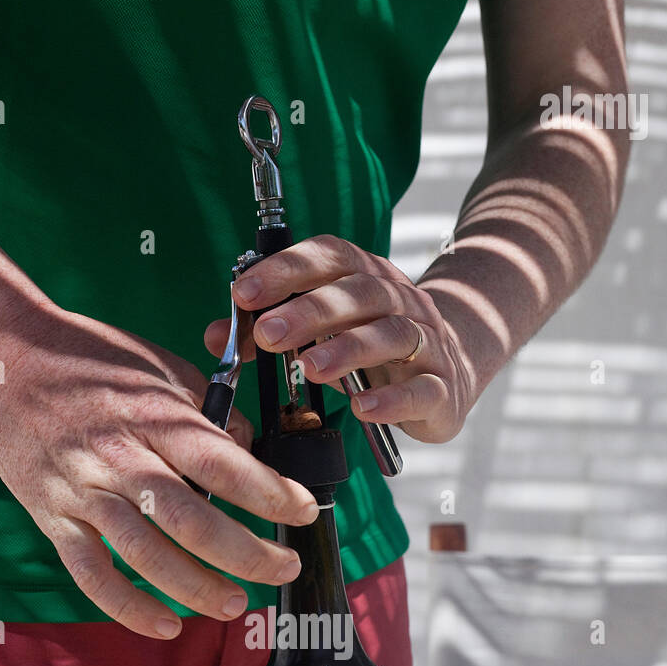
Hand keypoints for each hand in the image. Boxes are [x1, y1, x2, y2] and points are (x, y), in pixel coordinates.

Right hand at [0, 303, 318, 637]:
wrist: (3, 356)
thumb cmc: (92, 359)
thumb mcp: (161, 368)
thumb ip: (208, 413)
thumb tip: (251, 451)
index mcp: (155, 416)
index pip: (224, 464)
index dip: (270, 493)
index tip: (304, 510)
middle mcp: (120, 457)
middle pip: (193, 520)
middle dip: (248, 554)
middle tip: (283, 569)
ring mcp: (84, 490)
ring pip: (146, 554)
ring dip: (196, 587)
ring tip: (235, 605)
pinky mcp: (52, 516)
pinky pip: (91, 573)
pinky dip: (129, 607)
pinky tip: (166, 624)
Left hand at [204, 234, 473, 444]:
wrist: (453, 369)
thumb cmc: (373, 346)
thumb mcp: (323, 332)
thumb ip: (269, 332)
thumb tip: (213, 336)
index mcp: (366, 277)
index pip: (329, 258)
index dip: (287, 270)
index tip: (244, 292)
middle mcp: (400, 301)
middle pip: (359, 295)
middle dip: (311, 312)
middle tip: (269, 334)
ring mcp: (425, 343)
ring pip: (391, 336)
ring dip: (349, 350)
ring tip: (310, 369)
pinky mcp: (441, 388)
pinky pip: (421, 390)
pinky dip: (393, 398)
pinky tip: (364, 408)